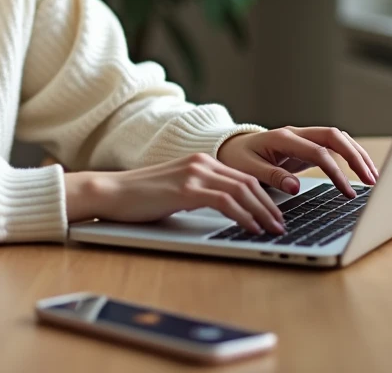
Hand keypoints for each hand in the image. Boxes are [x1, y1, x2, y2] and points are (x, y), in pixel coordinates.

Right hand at [64, 154, 287, 234]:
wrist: (110, 192)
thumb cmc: (138, 197)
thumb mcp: (176, 192)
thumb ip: (199, 194)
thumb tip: (224, 211)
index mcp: (199, 161)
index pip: (242, 177)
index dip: (263, 197)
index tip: (274, 214)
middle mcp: (200, 162)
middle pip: (248, 182)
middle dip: (268, 205)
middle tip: (281, 225)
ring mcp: (193, 174)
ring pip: (242, 190)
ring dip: (261, 212)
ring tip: (273, 229)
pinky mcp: (186, 189)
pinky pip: (225, 201)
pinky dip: (243, 215)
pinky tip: (251, 227)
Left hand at [216, 126, 379, 197]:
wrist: (230, 147)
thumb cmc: (236, 158)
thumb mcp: (246, 169)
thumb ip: (270, 176)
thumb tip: (295, 186)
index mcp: (282, 138)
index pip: (317, 152)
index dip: (335, 171)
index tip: (347, 191)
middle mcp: (296, 134)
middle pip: (334, 136)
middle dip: (355, 157)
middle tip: (371, 181)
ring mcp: (303, 138)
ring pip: (338, 138)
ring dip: (357, 155)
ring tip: (373, 178)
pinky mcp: (307, 146)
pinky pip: (334, 147)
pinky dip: (349, 156)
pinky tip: (361, 171)